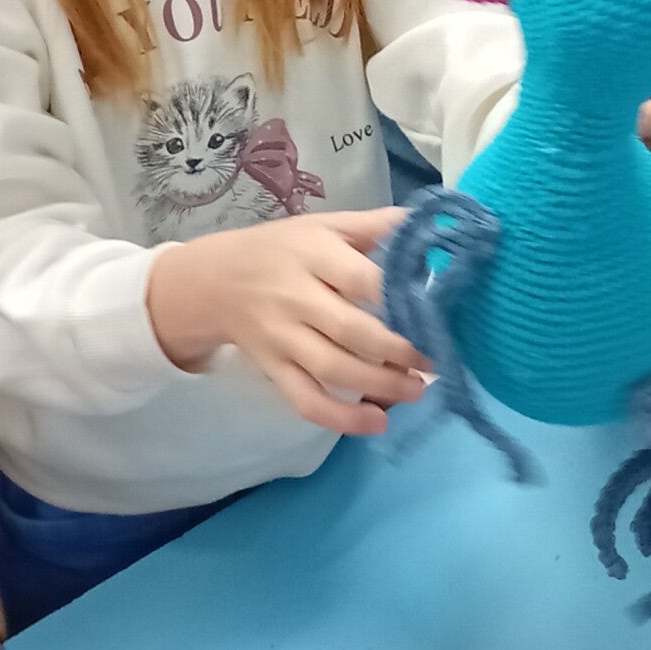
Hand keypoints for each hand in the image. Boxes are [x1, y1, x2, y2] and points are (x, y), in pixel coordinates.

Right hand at [146, 208, 427, 435]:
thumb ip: (377, 226)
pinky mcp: (273, 370)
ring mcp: (282, 338)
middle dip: (399, 351)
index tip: (439, 314)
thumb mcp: (325, 226)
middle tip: (435, 360)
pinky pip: (305, 400)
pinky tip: (375, 423)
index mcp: (314, 255)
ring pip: (332, 370)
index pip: (362, 279)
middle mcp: (296, 298)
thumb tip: (436, 226)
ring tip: (416, 389)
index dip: (404, 300)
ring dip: (380, 386)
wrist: (211, 281)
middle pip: (352, 331)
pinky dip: (341, 418)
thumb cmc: (282, 250)